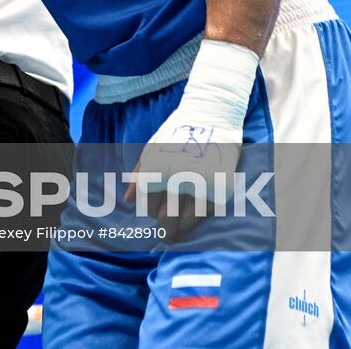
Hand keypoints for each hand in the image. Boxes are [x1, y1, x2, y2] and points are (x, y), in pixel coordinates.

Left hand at [125, 115, 242, 240]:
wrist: (210, 116)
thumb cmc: (175, 134)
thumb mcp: (150, 150)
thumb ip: (139, 176)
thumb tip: (129, 201)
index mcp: (155, 170)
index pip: (148, 205)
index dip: (151, 211)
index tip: (155, 212)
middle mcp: (176, 178)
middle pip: (166, 217)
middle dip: (166, 227)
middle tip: (167, 234)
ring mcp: (200, 183)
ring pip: (188, 219)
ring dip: (184, 225)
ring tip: (181, 227)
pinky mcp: (221, 186)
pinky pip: (210, 210)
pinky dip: (204, 213)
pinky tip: (200, 210)